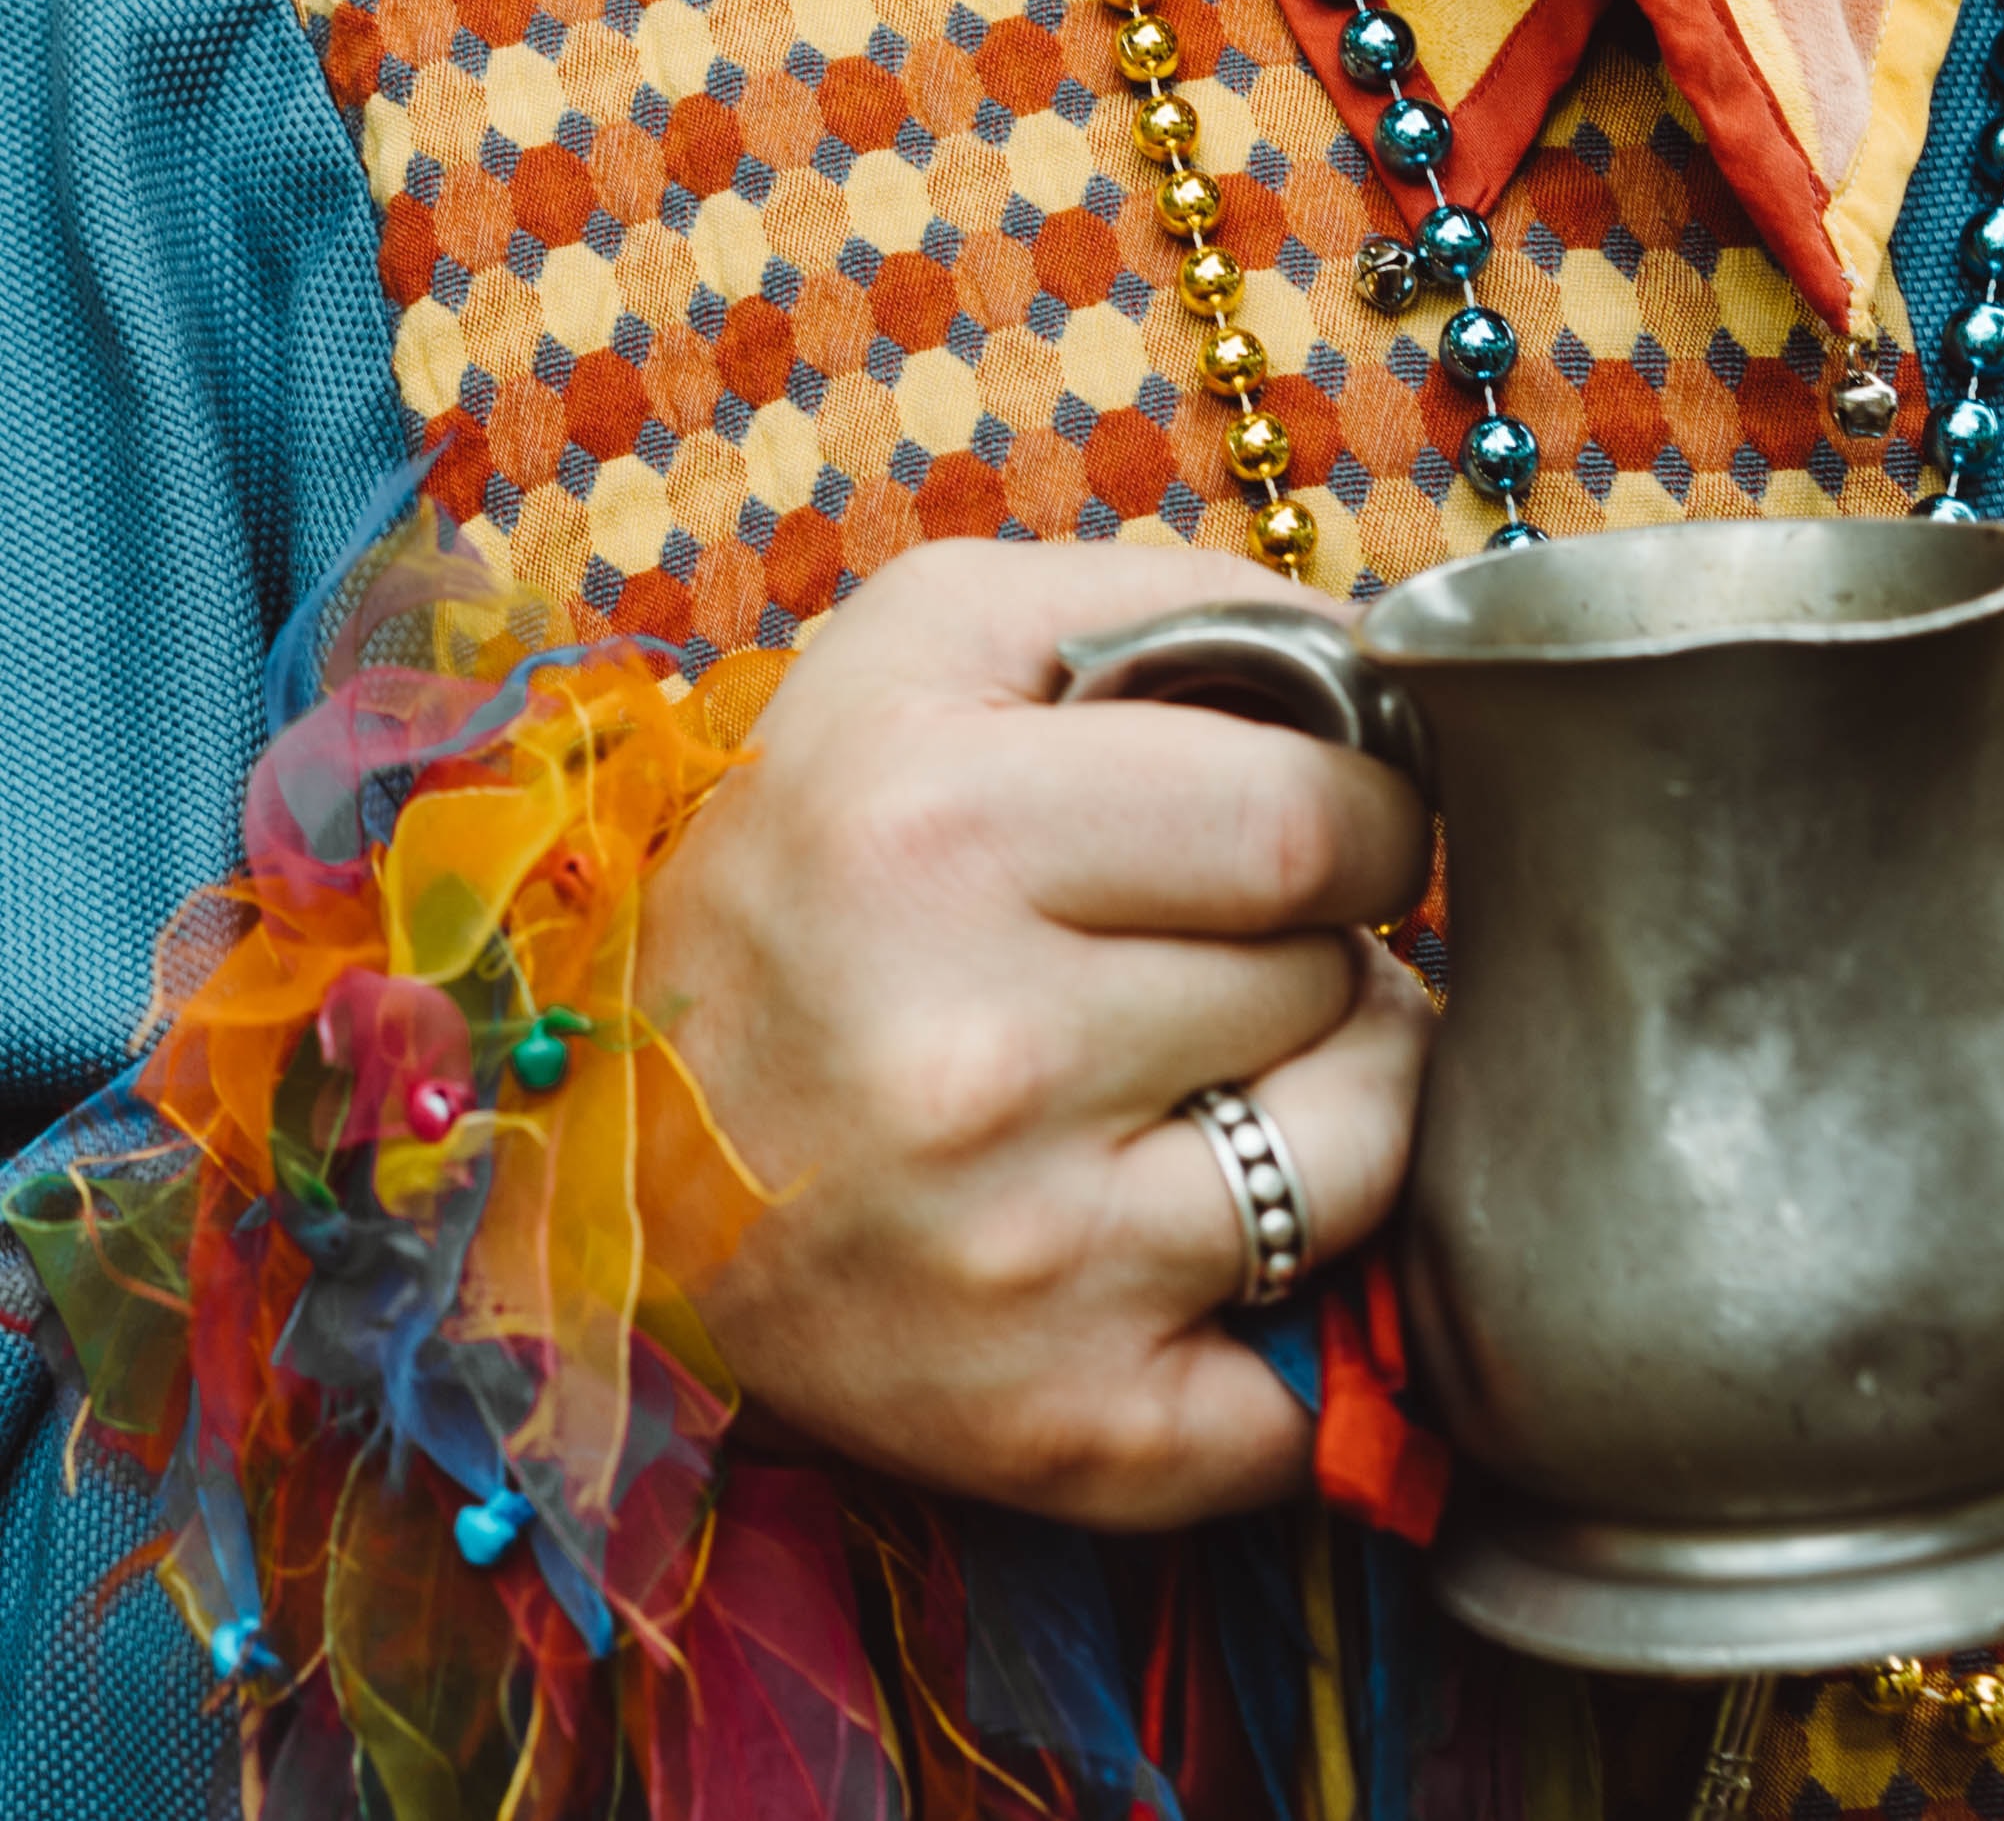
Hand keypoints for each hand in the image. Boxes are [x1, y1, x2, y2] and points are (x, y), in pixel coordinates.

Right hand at [639, 540, 1432, 1525]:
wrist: (602, 1133)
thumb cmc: (813, 853)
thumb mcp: (932, 638)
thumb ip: (1166, 601)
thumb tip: (1379, 663)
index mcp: (950, 829)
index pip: (1318, 826)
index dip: (1368, 819)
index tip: (1335, 832)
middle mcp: (980, 1054)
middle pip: (1337, 984)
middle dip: (1321, 954)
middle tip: (1216, 956)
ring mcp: (1022, 1263)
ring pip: (1362, 1163)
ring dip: (1330, 1114)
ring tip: (1216, 1081)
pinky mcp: (1049, 1426)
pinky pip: (1302, 1397)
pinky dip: (1293, 1333)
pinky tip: (1197, 1252)